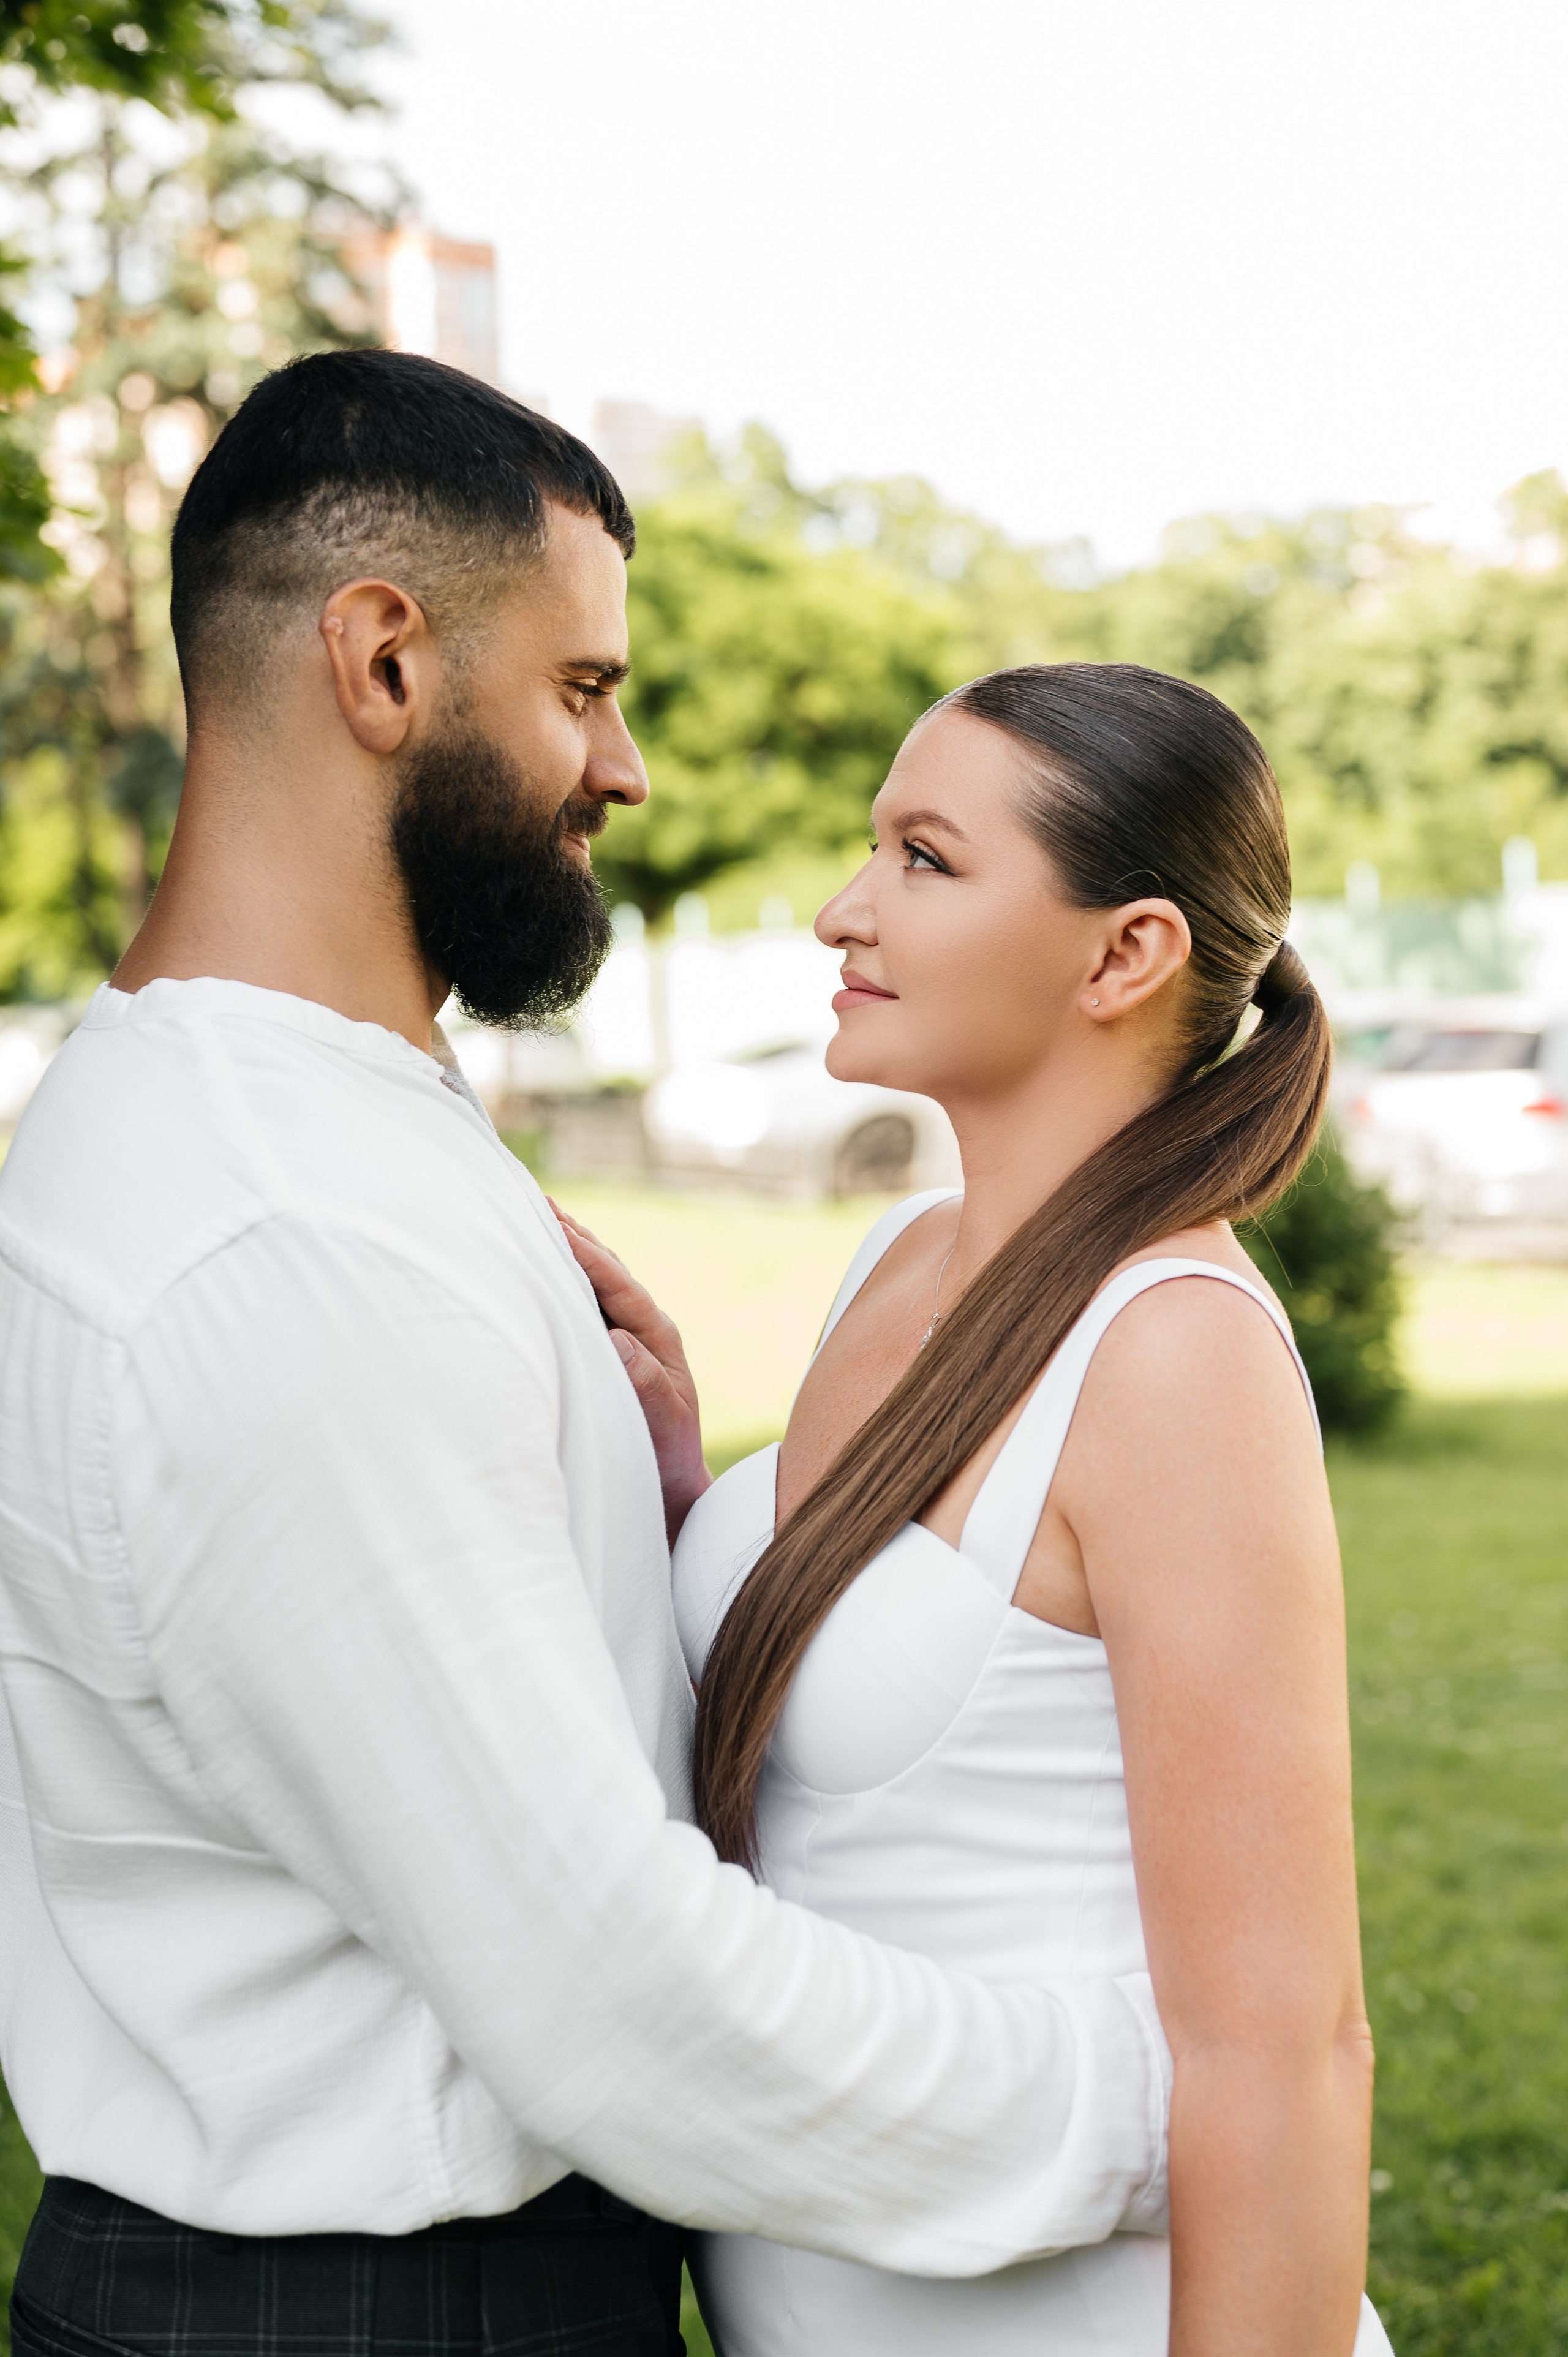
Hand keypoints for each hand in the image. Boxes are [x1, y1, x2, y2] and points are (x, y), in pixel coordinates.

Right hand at [549, 1199, 712, 1545]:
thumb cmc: (667, 1460)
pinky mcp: (610, 1351)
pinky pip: (583, 1304)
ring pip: (592, 1280)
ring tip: (530, 1217)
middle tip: (531, 1198)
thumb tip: (617, 1338)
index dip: (581, 1249)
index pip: (614, 1281)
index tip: (550, 1220)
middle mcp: (642, 1327)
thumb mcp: (664, 1423)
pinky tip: (536, 1269)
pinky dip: (561, 1280)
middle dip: (569, 1234)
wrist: (672, 1492)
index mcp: (657, 1334)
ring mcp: (625, 1336)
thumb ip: (645, 1381)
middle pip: (603, 1267)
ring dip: (564, 1250)